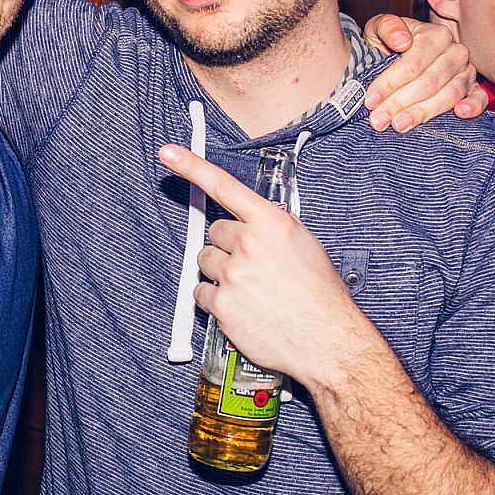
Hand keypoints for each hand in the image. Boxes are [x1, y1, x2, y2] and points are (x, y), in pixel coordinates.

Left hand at [158, 144, 379, 389]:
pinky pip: (201, 293)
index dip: (192, 166)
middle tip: (253, 268)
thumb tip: (253, 222)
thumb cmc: (320, 296)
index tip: (168, 153)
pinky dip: (215, 301)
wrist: (327, 340)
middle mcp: (249, 244)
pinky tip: (241, 308)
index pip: (225, 186)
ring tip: (250, 290)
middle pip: (215, 232)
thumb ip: (273, 228)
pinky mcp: (221, 304)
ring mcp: (233, 274)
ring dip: (220, 273)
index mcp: (272, 223)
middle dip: (228, 246)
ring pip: (205, 261)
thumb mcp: (304, 245)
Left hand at [362, 15, 486, 130]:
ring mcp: (467, 71)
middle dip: (400, 103)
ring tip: (399, 125)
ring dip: (423, 113)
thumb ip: (387, 28)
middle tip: (379, 120)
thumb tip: (402, 42)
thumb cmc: (389, 42)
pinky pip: (479, 98)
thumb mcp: (379, 28)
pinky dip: (473, 107)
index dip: (390, 83)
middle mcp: (455, 52)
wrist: (400, 52)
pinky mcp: (474, 89)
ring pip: (449, 94)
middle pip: (429, 82)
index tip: (370, 100)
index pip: (413, 63)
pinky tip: (459, 114)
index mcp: (435, 35)